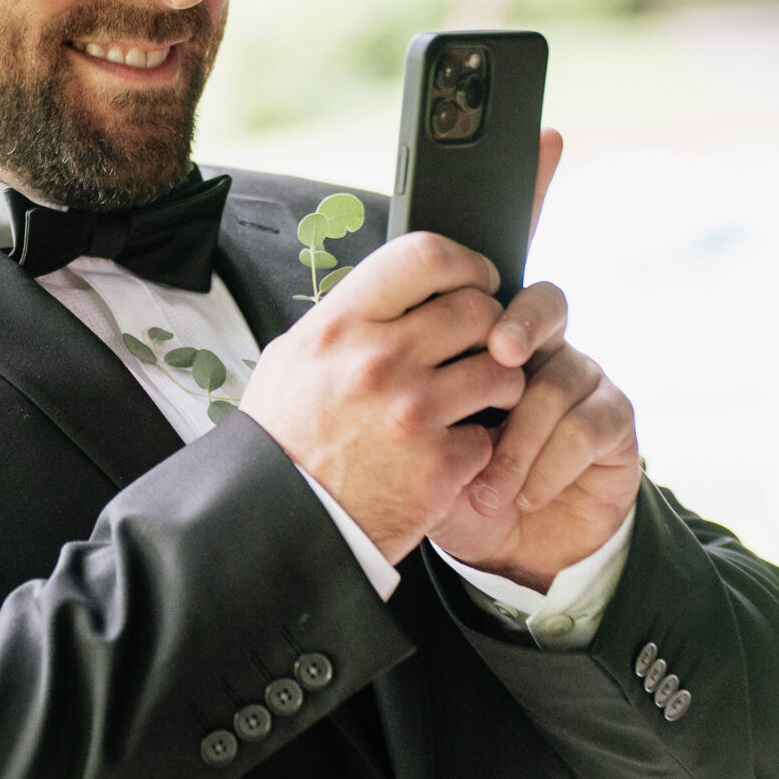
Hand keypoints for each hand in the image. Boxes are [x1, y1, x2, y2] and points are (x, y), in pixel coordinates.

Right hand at [239, 231, 525, 564]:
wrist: (276, 522)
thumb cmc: (283, 442)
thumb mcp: (291, 360)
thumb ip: (345, 321)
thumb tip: (393, 293)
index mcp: (340, 326)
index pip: (424, 256)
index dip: (464, 263)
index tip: (476, 279)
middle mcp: (379, 360)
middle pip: (476, 309)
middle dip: (489, 327)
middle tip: (479, 347)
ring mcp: (413, 412)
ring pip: (501, 372)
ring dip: (498, 385)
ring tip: (476, 400)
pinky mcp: (439, 465)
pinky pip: (490, 437)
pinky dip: (478, 446)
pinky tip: (450, 452)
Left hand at [427, 128, 639, 588]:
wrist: (494, 553)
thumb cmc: (439, 479)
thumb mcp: (395, 427)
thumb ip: (388, 373)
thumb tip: (344, 332)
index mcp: (480, 329)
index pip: (502, 251)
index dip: (529, 190)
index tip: (542, 137)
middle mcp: (537, 341)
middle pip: (539, 299)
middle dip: (518, 328)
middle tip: (496, 357)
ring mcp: (580, 376)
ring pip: (559, 371)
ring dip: (519, 433)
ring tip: (486, 483)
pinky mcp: (613, 423)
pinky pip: (587, 422)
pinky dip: (544, 465)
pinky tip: (518, 494)